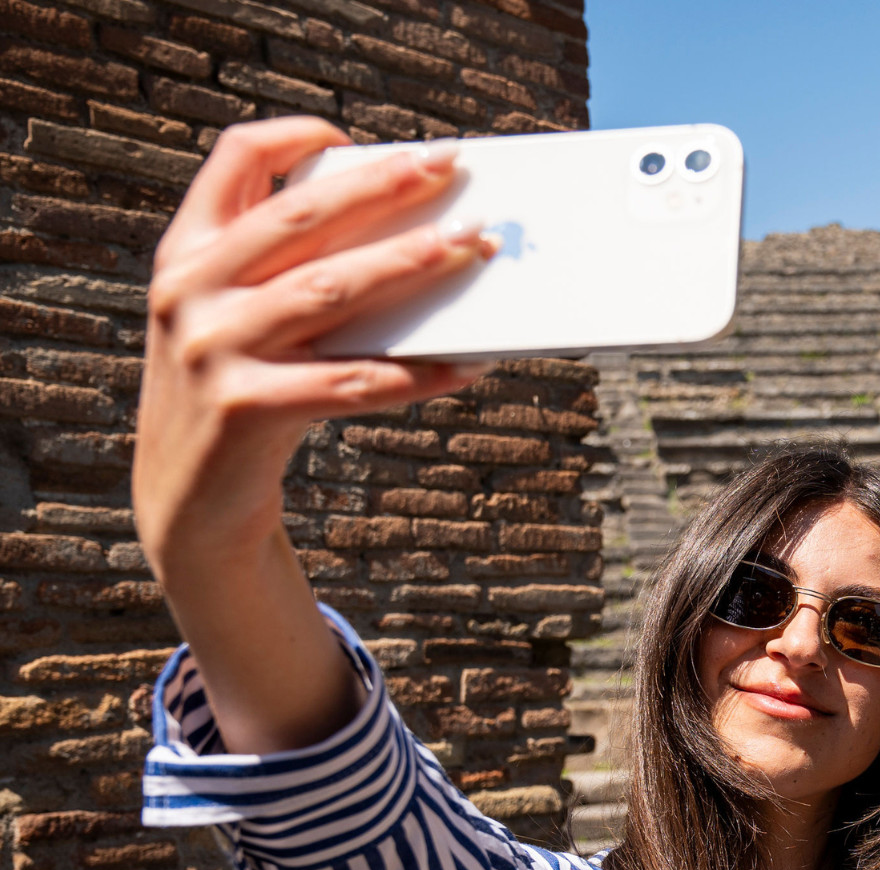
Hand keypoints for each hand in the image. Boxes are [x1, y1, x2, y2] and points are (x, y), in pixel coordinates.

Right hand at [134, 116, 495, 753]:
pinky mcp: (244, 409)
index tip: (358, 137)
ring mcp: (212, 348)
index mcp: (187, 252)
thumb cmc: (243, 394)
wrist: (189, 504)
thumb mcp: (242, 321)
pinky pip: (351, 382)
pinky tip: (467, 365)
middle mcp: (189, 290)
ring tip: (472, 248)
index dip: (296, 136)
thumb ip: (291, 273)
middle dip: (383, 187)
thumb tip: (411, 237)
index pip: (233, 160)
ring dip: (411, 264)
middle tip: (451, 168)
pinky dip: (416, 373)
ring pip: (330, 289)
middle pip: (300, 216)